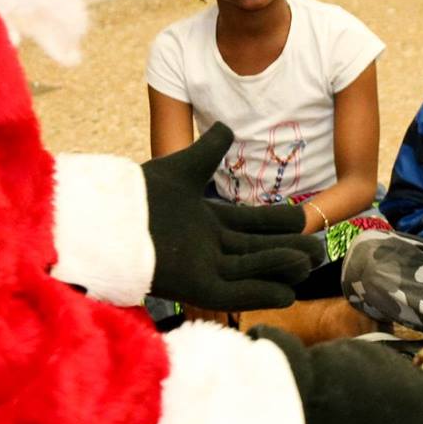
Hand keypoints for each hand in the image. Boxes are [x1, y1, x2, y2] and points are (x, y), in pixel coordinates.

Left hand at [143, 125, 328, 308]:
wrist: (105, 216)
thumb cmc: (136, 193)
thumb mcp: (182, 167)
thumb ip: (209, 151)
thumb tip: (228, 128)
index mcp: (205, 222)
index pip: (250, 223)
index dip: (276, 223)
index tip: (302, 219)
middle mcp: (207, 248)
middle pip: (257, 250)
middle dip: (287, 249)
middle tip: (318, 249)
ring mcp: (202, 269)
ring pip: (251, 270)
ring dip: (280, 268)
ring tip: (309, 265)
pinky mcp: (193, 288)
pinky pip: (234, 294)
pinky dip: (260, 294)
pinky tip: (287, 294)